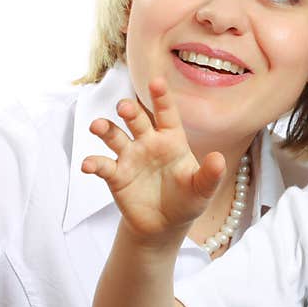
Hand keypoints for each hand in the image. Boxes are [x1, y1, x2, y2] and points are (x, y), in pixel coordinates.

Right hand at [81, 77, 224, 245]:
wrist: (165, 225)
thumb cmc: (187, 201)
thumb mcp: (202, 189)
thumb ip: (211, 174)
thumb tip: (219, 159)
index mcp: (171, 140)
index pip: (166, 114)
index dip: (162, 98)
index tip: (157, 81)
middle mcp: (148, 143)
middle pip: (136, 119)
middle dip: (129, 110)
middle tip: (124, 107)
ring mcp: (130, 157)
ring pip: (114, 135)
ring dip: (105, 128)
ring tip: (97, 126)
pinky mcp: (116, 175)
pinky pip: (102, 165)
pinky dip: (93, 163)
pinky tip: (88, 165)